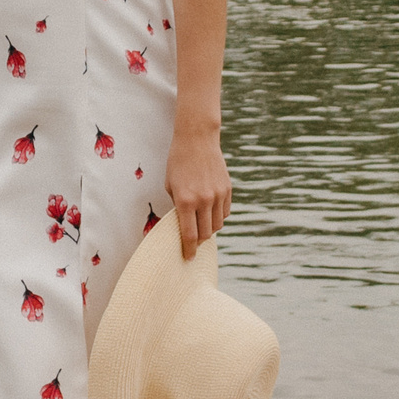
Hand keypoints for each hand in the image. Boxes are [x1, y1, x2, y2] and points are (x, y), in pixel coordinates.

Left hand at [164, 128, 231, 256]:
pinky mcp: (227, 190)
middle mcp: (203, 200)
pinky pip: (224, 212)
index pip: (190, 235)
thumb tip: (184, 225)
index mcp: (185, 201)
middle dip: (199, 241)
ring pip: (217, 225)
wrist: (197, 140)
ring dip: (209, 229)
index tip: (188, 258)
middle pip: (205, 234)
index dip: (189, 250)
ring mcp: (217, 195)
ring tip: (202, 225)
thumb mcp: (171, 186)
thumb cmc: (178, 162)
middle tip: (193, 242)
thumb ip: (178, 207)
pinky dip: (218, 217)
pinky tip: (210, 213)